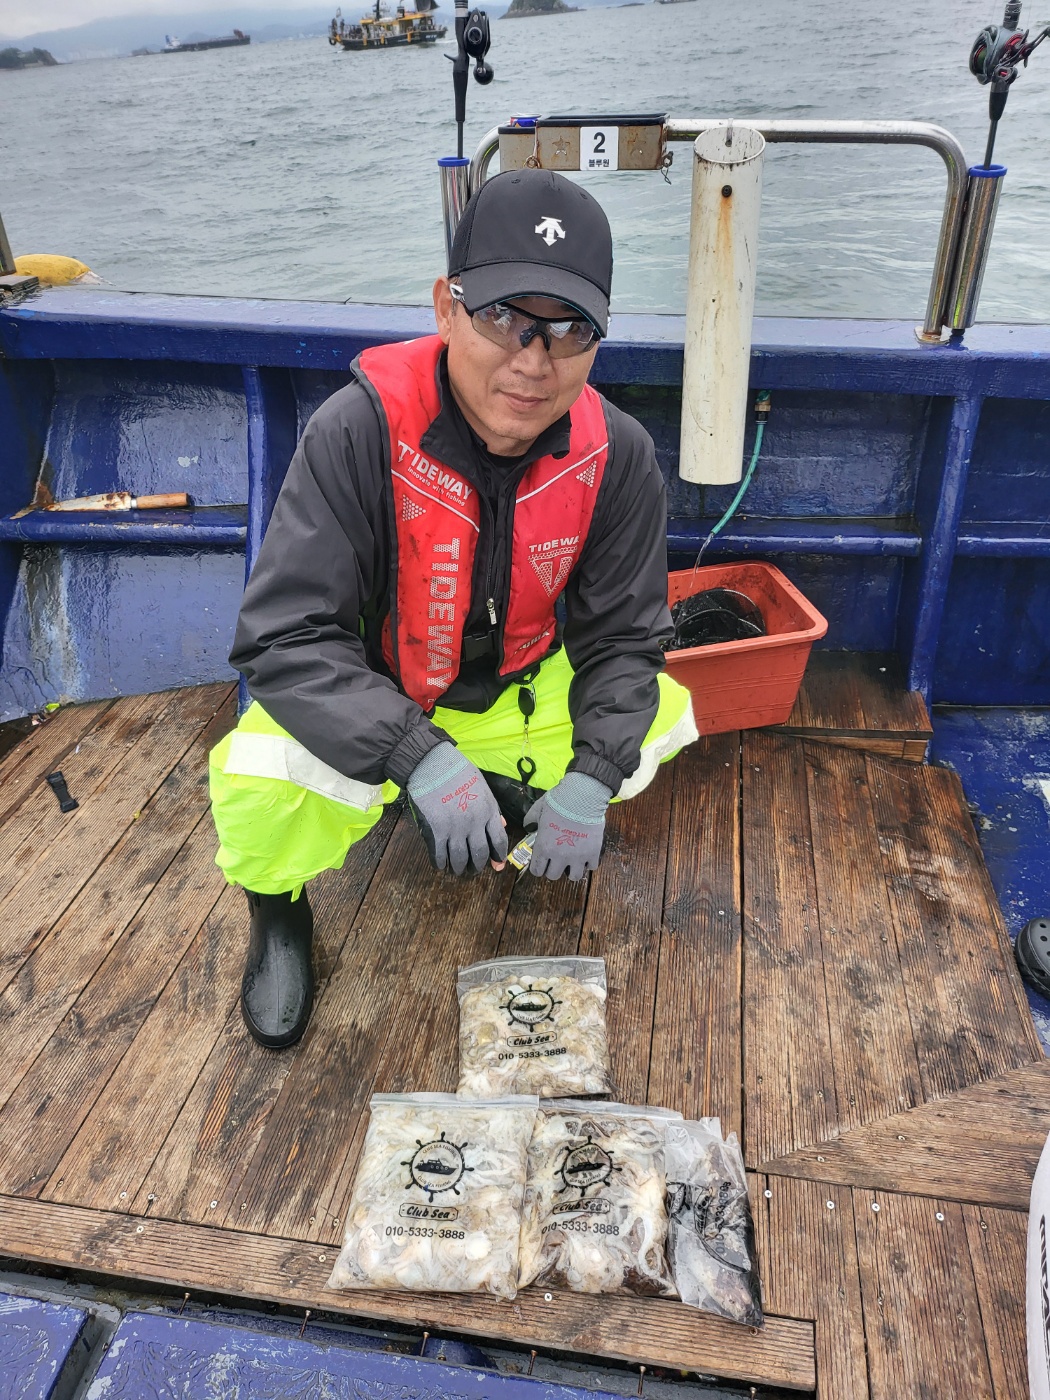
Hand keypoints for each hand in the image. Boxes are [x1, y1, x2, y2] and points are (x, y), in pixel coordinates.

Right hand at [407, 742, 507, 875]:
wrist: (432, 763)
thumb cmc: (457, 771)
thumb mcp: (482, 786)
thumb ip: (491, 808)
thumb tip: (500, 825)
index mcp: (488, 810)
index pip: (499, 841)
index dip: (498, 856)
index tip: (497, 864)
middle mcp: (474, 823)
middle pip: (480, 854)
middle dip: (477, 865)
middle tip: (473, 869)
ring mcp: (455, 828)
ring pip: (460, 859)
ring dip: (459, 868)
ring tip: (457, 870)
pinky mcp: (436, 830)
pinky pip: (439, 855)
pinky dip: (440, 863)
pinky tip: (441, 864)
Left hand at [524, 772, 612, 880]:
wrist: (581, 797)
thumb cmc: (558, 801)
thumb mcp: (538, 809)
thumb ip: (530, 820)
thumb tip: (528, 826)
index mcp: (544, 847)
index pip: (536, 870)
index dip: (538, 867)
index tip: (542, 862)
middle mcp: (559, 856)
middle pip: (553, 876)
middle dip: (554, 869)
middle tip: (557, 860)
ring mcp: (577, 857)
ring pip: (574, 877)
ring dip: (572, 870)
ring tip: (573, 861)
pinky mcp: (593, 853)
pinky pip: (591, 867)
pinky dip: (589, 862)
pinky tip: (587, 854)